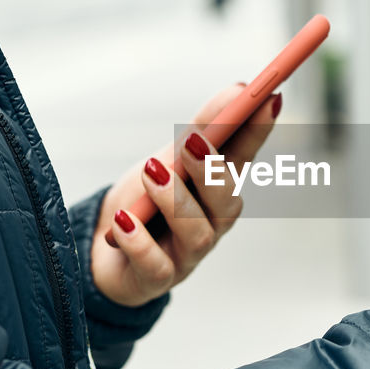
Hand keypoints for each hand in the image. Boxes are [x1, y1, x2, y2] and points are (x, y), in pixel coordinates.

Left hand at [90, 84, 279, 306]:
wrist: (100, 250)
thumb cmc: (146, 203)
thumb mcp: (169, 159)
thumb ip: (203, 128)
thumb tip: (240, 89)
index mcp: (216, 190)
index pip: (243, 157)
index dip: (259, 131)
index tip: (269, 97)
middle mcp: (209, 224)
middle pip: (227, 204)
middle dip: (213, 172)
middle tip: (191, 141)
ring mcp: (185, 254)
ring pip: (196, 234)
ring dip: (175, 200)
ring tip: (150, 172)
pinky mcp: (155, 278)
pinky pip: (156, 265)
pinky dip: (140, 243)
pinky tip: (124, 223)